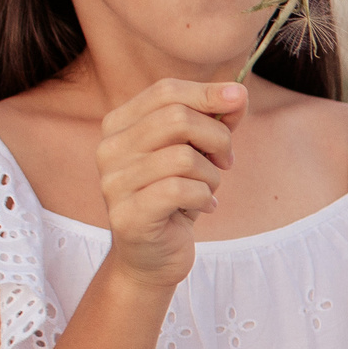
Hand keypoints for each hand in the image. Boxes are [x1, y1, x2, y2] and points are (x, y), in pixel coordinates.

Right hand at [95, 78, 244, 289]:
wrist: (153, 257)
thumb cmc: (176, 198)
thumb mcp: (197, 152)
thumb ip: (213, 119)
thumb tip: (238, 93)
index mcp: (119, 125)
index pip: (166, 91)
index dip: (208, 93)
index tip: (238, 102)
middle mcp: (109, 149)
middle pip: (178, 119)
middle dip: (217, 138)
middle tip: (225, 161)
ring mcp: (113, 182)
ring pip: (184, 157)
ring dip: (211, 175)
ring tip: (208, 189)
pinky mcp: (128, 214)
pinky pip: (181, 190)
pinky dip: (204, 197)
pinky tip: (203, 207)